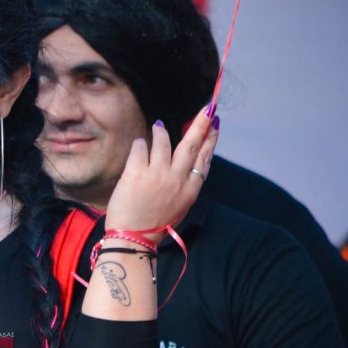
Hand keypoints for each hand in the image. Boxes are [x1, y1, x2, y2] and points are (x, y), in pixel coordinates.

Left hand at [104, 106, 218, 239]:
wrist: (132, 239)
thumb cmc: (152, 224)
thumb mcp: (178, 206)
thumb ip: (182, 183)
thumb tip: (184, 160)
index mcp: (190, 190)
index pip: (205, 158)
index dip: (211, 139)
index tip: (215, 122)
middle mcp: (177, 179)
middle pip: (192, 144)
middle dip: (201, 123)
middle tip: (207, 107)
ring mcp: (158, 175)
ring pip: (164, 140)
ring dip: (160, 131)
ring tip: (157, 127)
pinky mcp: (137, 173)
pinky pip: (141, 147)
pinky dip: (141, 145)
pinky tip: (140, 146)